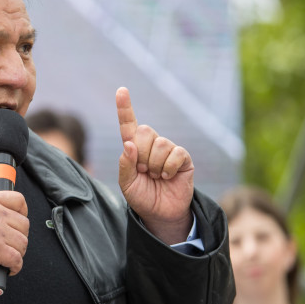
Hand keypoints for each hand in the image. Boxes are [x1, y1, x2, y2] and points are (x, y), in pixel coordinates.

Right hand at [0, 191, 28, 282]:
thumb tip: (15, 217)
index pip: (18, 200)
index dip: (23, 213)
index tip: (18, 224)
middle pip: (24, 224)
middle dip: (19, 238)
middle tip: (8, 246)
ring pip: (23, 243)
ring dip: (17, 253)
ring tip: (4, 257)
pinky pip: (18, 259)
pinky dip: (15, 267)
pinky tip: (6, 267)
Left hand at [116, 87, 193, 243]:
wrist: (160, 213)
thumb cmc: (141, 197)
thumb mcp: (126, 183)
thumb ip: (125, 164)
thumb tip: (128, 144)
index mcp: (133, 148)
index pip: (128, 124)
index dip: (125, 108)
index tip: (121, 90)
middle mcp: (151, 144)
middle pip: (144, 131)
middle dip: (141, 153)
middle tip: (144, 170)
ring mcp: (168, 150)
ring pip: (160, 143)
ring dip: (155, 164)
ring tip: (156, 176)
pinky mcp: (183, 158)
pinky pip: (176, 153)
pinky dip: (169, 167)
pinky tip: (168, 177)